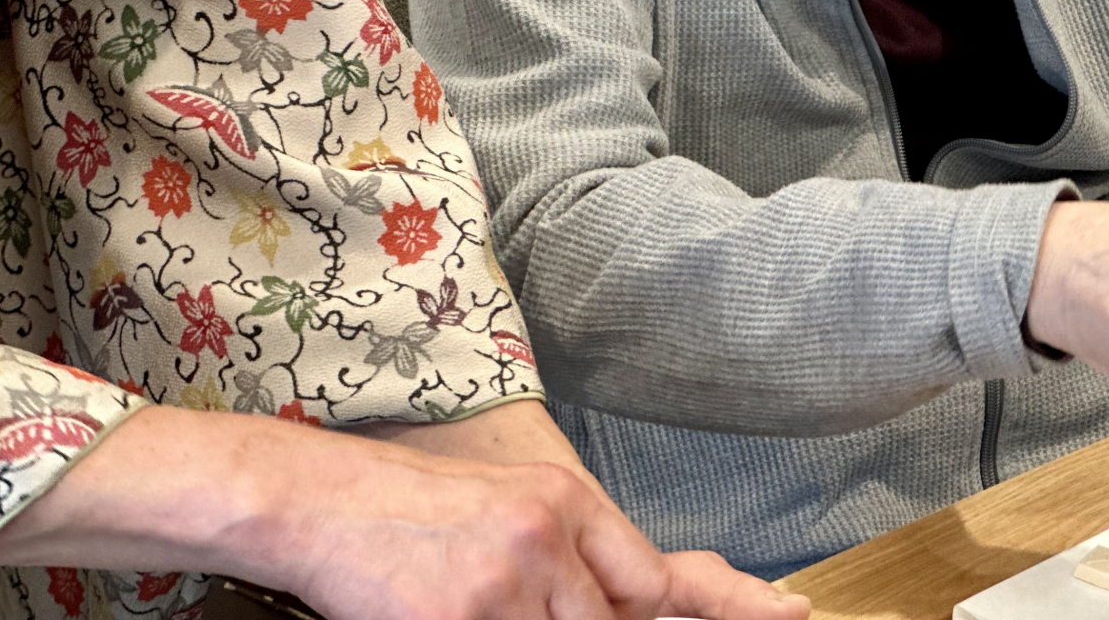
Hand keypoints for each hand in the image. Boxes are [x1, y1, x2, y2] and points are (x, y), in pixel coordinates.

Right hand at [0, 405, 808, 619]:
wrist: (319, 499)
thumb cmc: (409, 514)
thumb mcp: (507, 513)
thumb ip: (574, 560)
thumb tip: (624, 607)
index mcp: (568, 504)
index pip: (659, 576)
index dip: (728, 604)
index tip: (788, 615)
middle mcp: (552, 534)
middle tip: (523, 604)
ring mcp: (509, 579)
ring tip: (474, 600)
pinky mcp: (463, 614)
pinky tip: (452, 613)